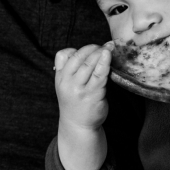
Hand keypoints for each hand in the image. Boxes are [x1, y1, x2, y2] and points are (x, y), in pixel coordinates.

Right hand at [54, 43, 113, 169]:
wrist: (78, 125)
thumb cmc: (75, 101)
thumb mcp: (64, 84)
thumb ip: (69, 68)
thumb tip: (88, 50)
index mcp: (59, 77)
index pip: (63, 55)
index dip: (77, 49)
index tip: (90, 48)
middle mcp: (67, 82)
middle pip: (78, 57)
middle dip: (92, 48)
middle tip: (104, 45)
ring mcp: (79, 89)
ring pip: (89, 64)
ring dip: (100, 53)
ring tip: (109, 47)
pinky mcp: (93, 95)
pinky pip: (100, 75)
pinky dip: (105, 63)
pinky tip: (109, 56)